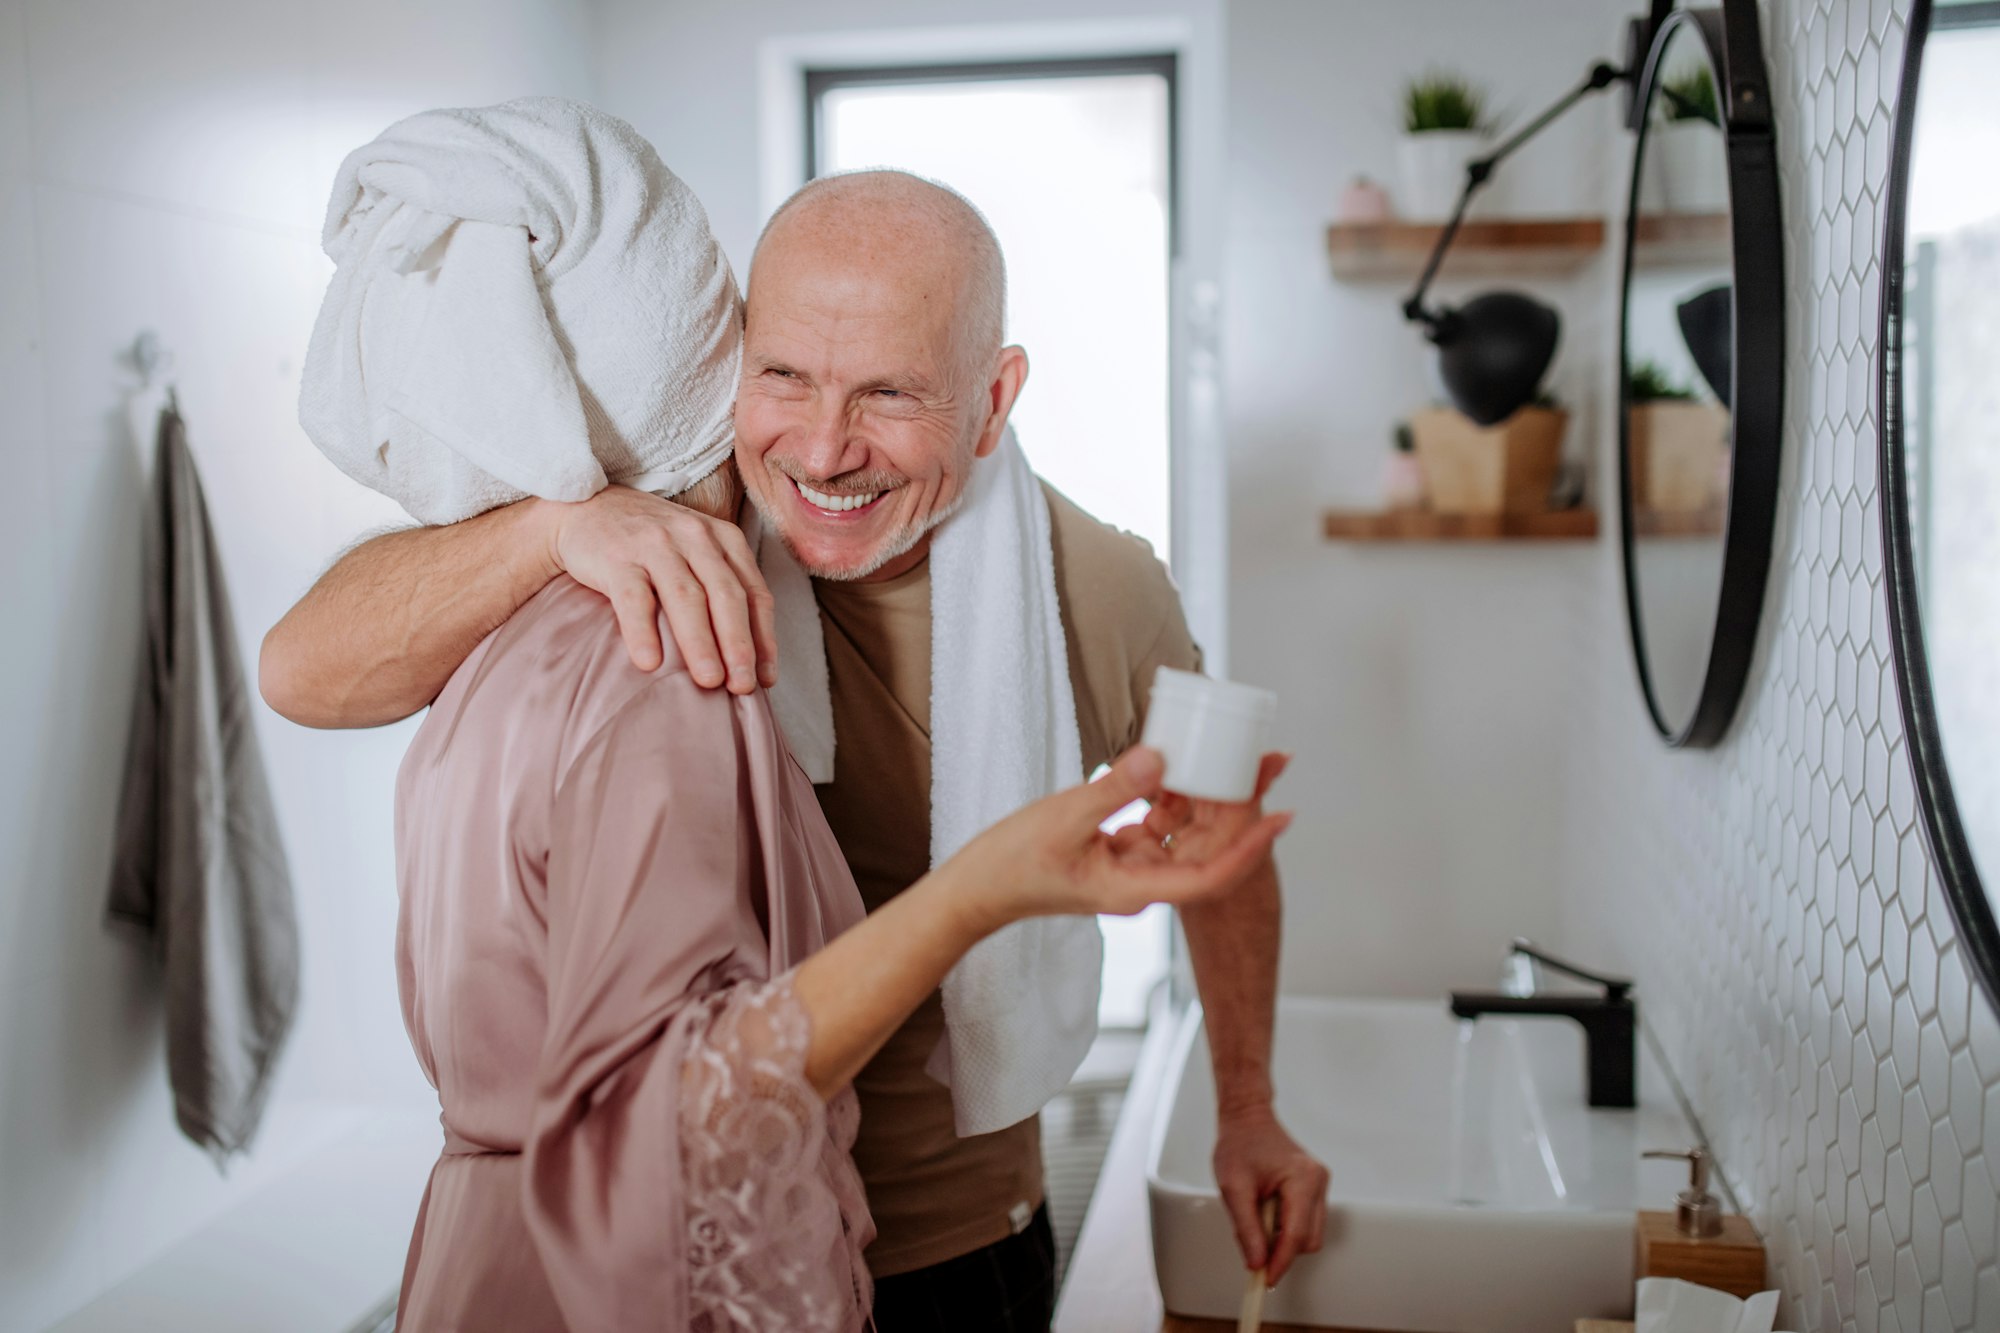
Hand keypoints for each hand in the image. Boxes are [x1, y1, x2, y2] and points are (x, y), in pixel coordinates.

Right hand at [545, 485, 775, 692]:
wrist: (586, 508)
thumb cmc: (651, 542)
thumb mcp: (696, 552)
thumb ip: (721, 588)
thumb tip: (747, 656)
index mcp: (723, 539)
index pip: (754, 592)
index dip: (763, 637)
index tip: (765, 679)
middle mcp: (694, 537)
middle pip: (725, 595)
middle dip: (738, 644)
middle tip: (742, 686)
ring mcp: (655, 545)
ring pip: (685, 597)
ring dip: (700, 643)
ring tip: (709, 681)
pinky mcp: (616, 558)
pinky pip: (633, 598)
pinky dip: (643, 631)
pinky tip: (650, 663)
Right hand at [940, 748, 1291, 932]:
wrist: (976, 890)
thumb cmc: (1012, 865)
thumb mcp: (1064, 817)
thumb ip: (1115, 787)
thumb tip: (1161, 757)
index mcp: (1135, 889)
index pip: (1212, 873)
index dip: (1251, 845)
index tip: (1282, 814)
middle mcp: (1142, 883)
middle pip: (1207, 847)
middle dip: (1240, 806)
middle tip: (1269, 761)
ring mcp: (1130, 869)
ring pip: (1186, 834)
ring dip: (1209, 798)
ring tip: (1240, 758)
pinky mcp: (1116, 853)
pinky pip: (1158, 826)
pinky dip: (1173, 797)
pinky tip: (1181, 766)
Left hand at [1213, 1106, 1328, 1286]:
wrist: (1247, 1120)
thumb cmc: (1239, 1145)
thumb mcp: (1233, 1188)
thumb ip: (1246, 1228)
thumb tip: (1257, 1263)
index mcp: (1302, 1179)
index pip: (1296, 1235)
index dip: (1281, 1262)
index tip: (1265, 1279)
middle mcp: (1318, 1182)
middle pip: (1308, 1239)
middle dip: (1282, 1251)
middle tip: (1252, 1248)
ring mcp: (1319, 1185)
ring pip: (1309, 1234)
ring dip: (1283, 1239)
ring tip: (1256, 1219)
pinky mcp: (1314, 1189)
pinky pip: (1305, 1221)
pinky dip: (1286, 1228)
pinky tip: (1265, 1213)